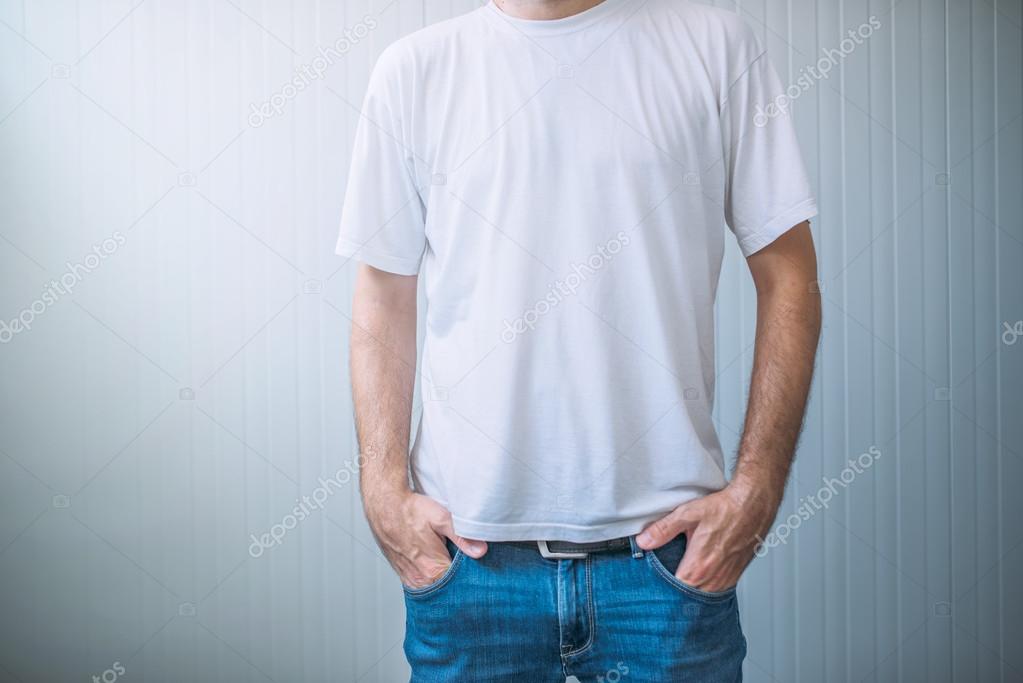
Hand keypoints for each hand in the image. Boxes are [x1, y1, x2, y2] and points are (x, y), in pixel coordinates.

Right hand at [363, 487, 487, 588]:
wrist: (384, 507)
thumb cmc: (410, 511)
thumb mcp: (440, 519)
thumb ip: (462, 537)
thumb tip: (481, 551)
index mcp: (433, 569)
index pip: (460, 585)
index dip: (472, 578)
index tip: (478, 570)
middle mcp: (420, 579)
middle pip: (448, 589)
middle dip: (460, 580)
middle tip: (467, 566)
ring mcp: (411, 579)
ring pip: (435, 588)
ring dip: (445, 580)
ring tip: (452, 565)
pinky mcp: (404, 575)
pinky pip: (423, 584)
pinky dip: (432, 579)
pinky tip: (437, 567)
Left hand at [636, 482, 778, 591]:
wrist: (753, 505)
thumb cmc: (724, 509)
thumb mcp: (687, 514)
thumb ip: (663, 530)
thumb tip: (643, 542)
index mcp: (699, 566)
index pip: (674, 591)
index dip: (662, 587)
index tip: (655, 580)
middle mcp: (714, 578)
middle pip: (688, 596)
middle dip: (675, 588)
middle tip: (666, 577)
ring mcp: (726, 579)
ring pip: (703, 594)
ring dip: (692, 587)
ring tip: (682, 573)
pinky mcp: (735, 575)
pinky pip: (716, 589)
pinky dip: (706, 585)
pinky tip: (700, 572)